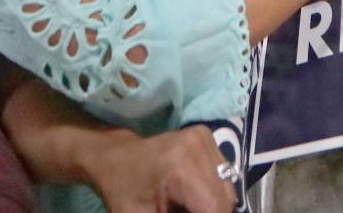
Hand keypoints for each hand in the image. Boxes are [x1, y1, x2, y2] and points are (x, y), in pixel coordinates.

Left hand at [90, 125, 235, 212]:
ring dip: (212, 206)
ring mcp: (205, 138)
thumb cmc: (122, 190)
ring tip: (185, 207)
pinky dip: (212, 193)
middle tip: (181, 212)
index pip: (214, 207)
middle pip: (224, 199)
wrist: (115, 156)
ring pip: (227, 189)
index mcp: (180, 165)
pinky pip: (223, 177)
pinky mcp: (207, 137)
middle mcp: (198, 145)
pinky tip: (191, 197)